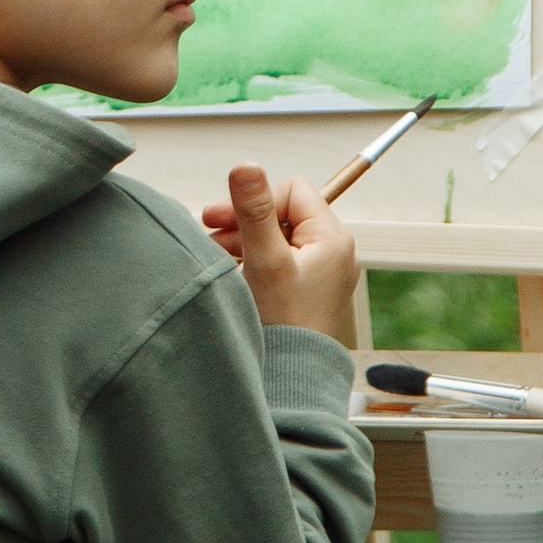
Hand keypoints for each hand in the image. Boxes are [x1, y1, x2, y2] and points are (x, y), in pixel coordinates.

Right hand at [200, 164, 359, 339]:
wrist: (292, 378)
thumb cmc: (283, 324)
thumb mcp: (263, 261)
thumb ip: (254, 211)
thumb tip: (246, 164)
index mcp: (331, 237)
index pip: (291, 191)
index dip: (254, 200)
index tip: (219, 220)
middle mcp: (332, 250)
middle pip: (283, 212)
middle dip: (245, 221)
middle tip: (210, 235)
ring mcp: (321, 271)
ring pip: (278, 236)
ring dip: (245, 241)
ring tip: (218, 258)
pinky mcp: (308, 288)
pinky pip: (280, 259)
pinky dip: (254, 260)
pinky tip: (233, 273)